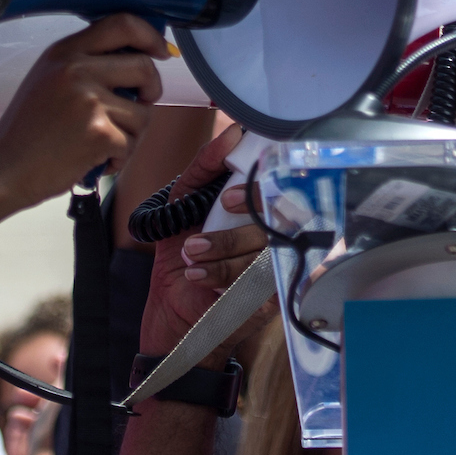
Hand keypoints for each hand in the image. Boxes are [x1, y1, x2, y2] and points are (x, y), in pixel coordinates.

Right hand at [0, 12, 166, 201]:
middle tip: (140, 105)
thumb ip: (85, 64)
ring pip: (143, 111)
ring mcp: (88, 100)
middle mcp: (76, 69)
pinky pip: (132, 142)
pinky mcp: (99, 131)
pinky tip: (97, 160)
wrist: (2, 171)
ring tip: (101, 143)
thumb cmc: (26, 133)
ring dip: (131, 133)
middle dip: (152, 90)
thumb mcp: (48, 80)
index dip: (150, 35)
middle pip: (144, 66)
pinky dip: (120, 158)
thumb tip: (138, 58)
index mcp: (64, 52)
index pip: (122, 24)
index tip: (159, 51)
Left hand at [139, 124, 276, 363]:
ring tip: (191, 260)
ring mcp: (279, 265)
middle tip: (202, 234)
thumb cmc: (181, 261)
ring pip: (266, 249)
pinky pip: (262, 279)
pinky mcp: (275, 295)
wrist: (173, 319)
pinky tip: (204, 281)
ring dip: (222, 253)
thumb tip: (231, 135)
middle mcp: (276, 233)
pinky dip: (228, 277)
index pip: (281, 184)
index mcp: (259, 208)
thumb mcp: (183, 206)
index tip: (230, 198)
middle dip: (239, 222)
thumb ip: (203, 169)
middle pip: (279, 217)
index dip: (262, 186)